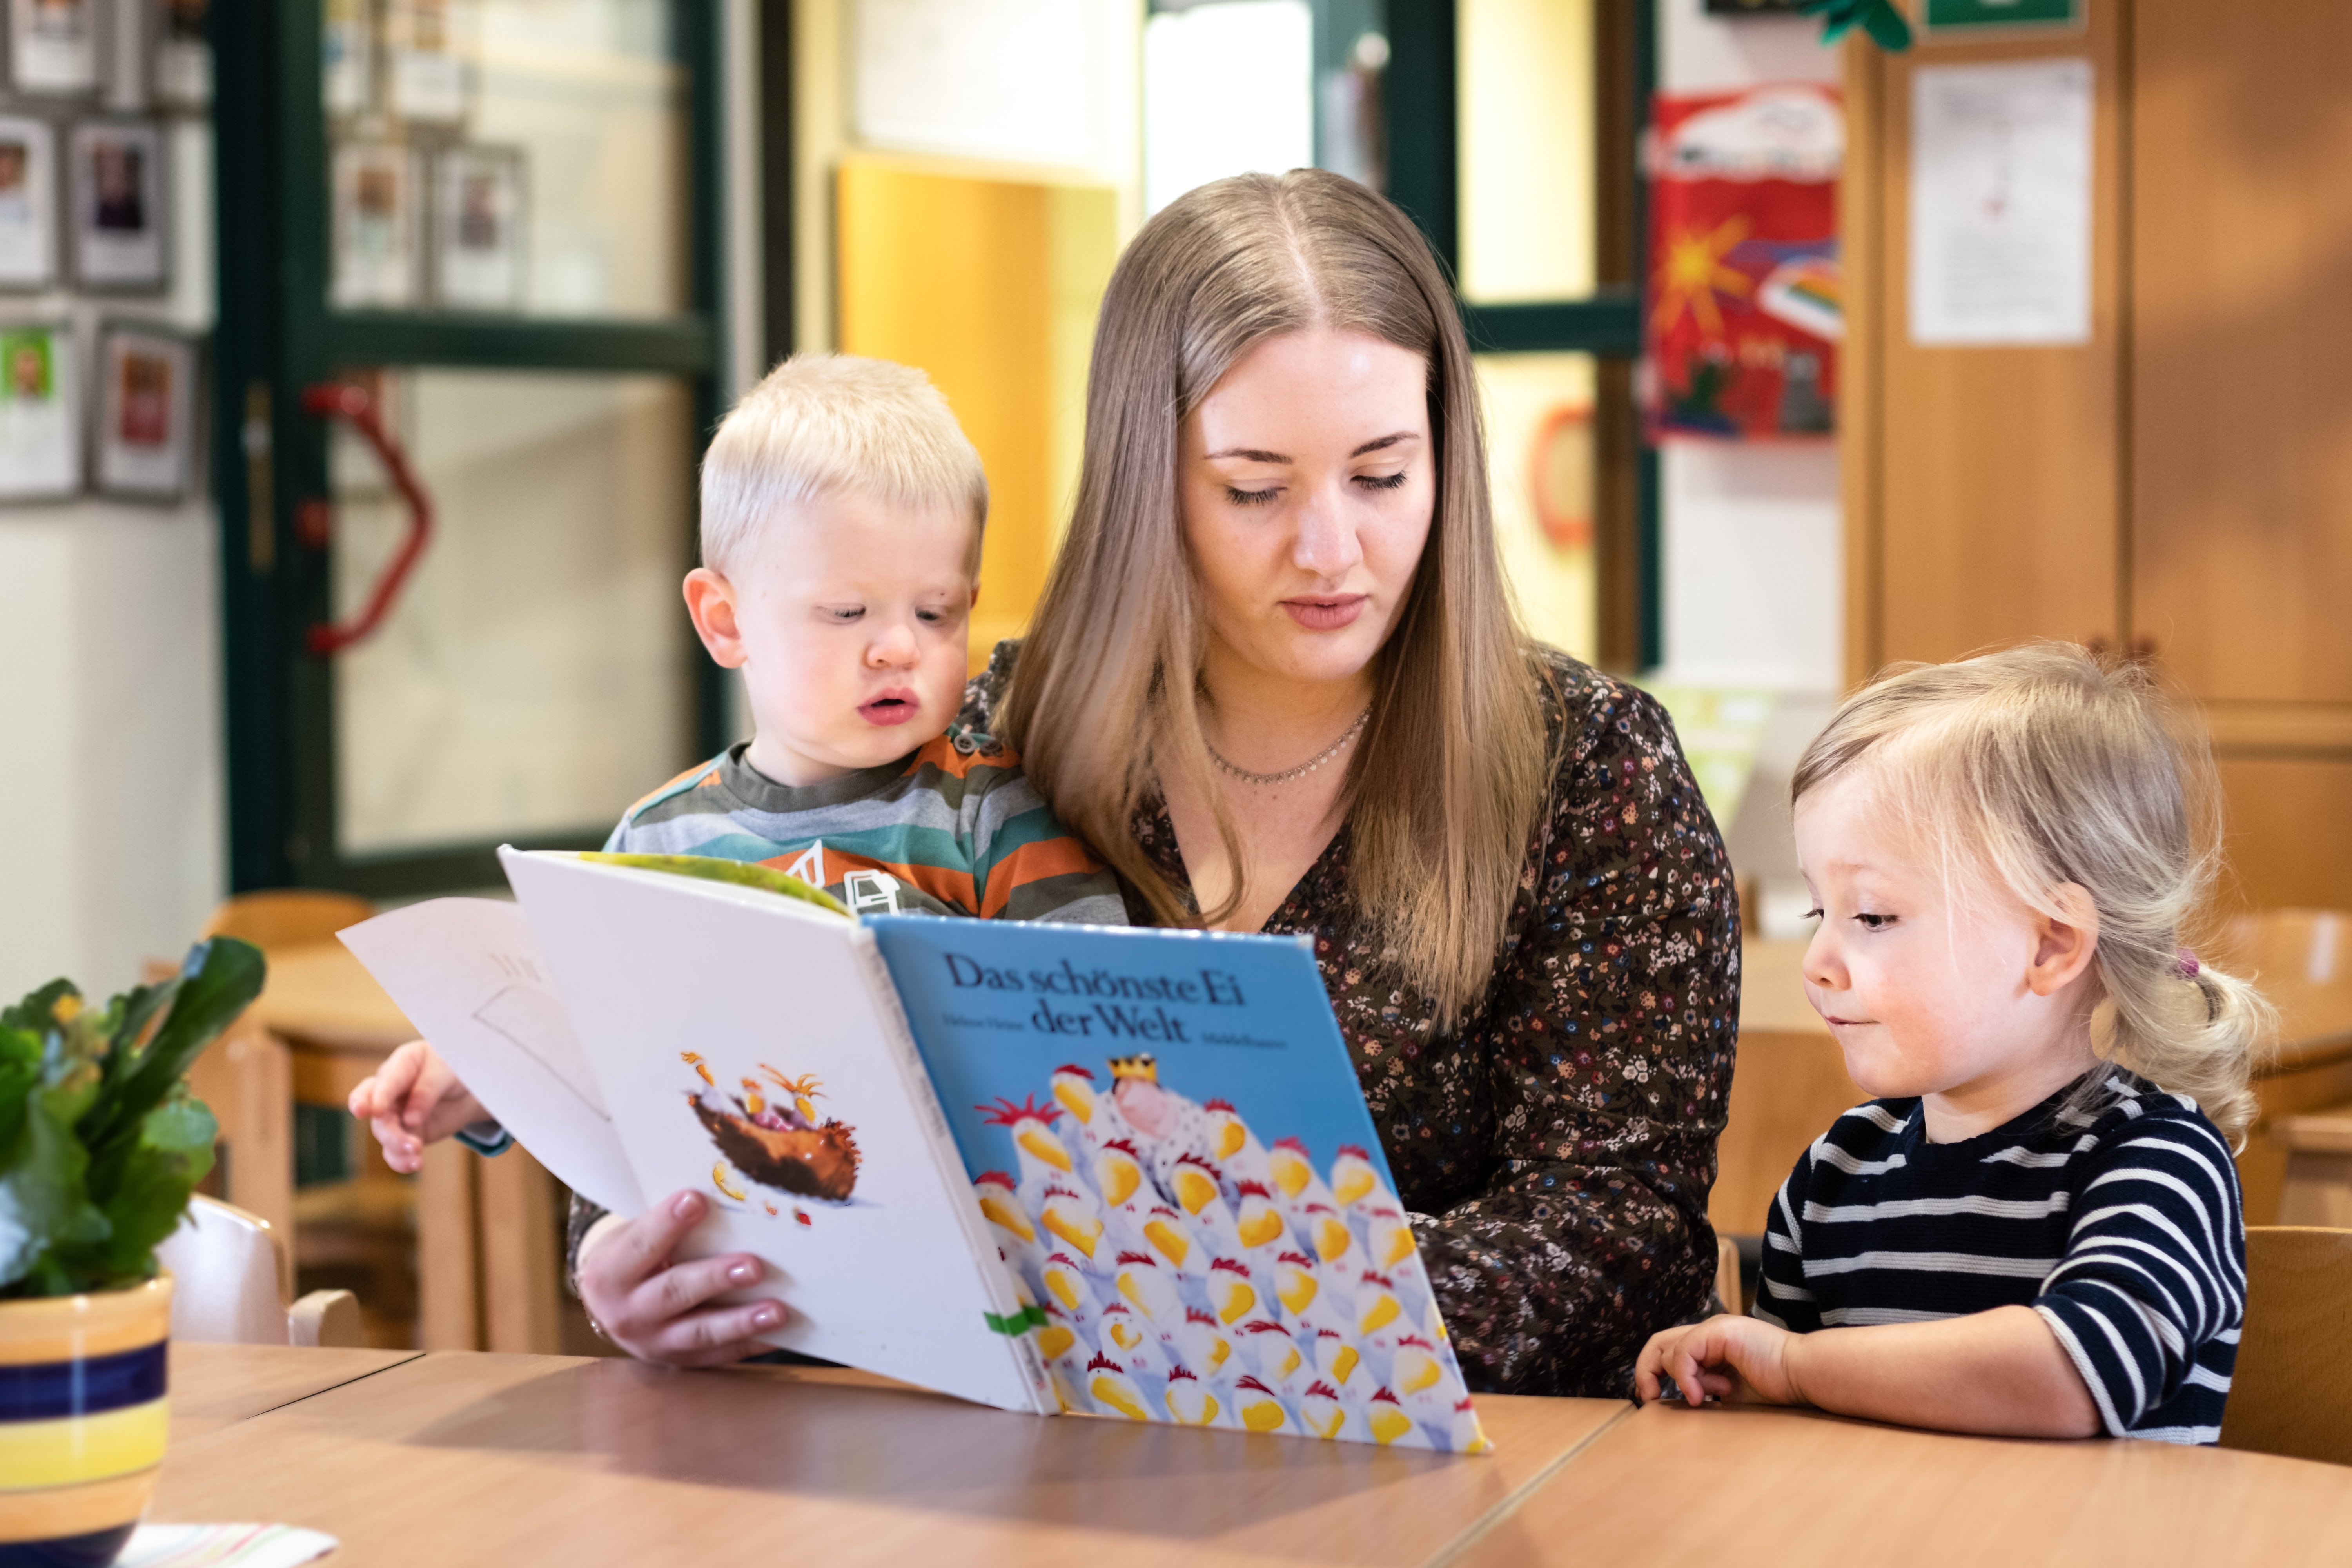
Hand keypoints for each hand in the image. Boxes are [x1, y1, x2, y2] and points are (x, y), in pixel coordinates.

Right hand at [347, 1040, 488, 1173]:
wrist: (470, 1087)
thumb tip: (410, 1120)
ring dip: (397, 1147)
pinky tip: (416, 1164)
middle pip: (378, 1111)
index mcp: (401, 1065)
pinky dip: (402, 1160)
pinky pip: (395, 1150)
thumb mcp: (447, 1073)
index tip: (375, 1111)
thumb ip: (427, 1091)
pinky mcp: (405, 1133)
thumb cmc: (455, 1069)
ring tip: (416, 1159)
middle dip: (385, 1129)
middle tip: (403, 1141)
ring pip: (384, 1134)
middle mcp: (390, 1091)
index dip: (379, 1096)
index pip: (386, 1081)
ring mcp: (395, 1114)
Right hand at [578, 1189, 786, 1367]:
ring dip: (741, 1322)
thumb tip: (725, 1200)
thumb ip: (667, 1226)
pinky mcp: (679, 1362)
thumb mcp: (632, 1237)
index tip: (697, 1200)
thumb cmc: (632, 1257)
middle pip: (674, 1293)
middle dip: (715, 1279)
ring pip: (700, 1333)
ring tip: (777, 1311)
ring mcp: (654, 1343)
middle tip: (754, 1266)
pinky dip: (750, 1345)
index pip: (640, 1245)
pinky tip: (777, 1334)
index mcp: (609, 1273)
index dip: (667, 1224)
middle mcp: (627, 1313)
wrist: (608, 1306)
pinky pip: (718, 1356)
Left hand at [1635, 1314, 1805, 1408]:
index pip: (1668, 1349)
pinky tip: (1700, 1396)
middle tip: (1651, 1397)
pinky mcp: (1720, 1331)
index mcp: (1712, 1344)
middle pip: (1658, 1343)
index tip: (1654, 1399)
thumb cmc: (1776, 1389)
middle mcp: (1709, 1333)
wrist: (1805, 1376)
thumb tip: (1681, 1404)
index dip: (1652, 1371)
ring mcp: (1714, 1329)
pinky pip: (1684, 1352)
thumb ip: (1706, 1391)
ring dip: (1682, 1379)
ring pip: (1669, 1349)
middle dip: (1646, 1371)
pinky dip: (1686, 1377)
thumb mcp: (1731, 1393)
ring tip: (1709, 1395)